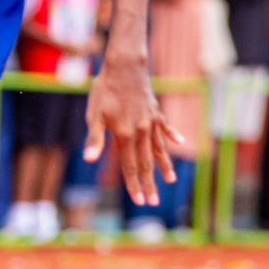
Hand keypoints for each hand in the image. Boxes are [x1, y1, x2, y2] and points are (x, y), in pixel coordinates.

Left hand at [84, 50, 181, 206]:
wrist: (125, 66)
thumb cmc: (105, 90)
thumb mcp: (94, 115)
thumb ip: (94, 139)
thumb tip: (88, 160)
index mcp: (125, 135)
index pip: (130, 166)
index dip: (134, 184)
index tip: (140, 201)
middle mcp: (142, 131)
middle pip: (146, 163)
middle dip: (149, 184)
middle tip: (153, 202)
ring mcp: (151, 122)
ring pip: (159, 149)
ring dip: (164, 166)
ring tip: (171, 180)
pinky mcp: (156, 111)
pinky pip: (165, 128)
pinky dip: (172, 137)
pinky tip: (180, 144)